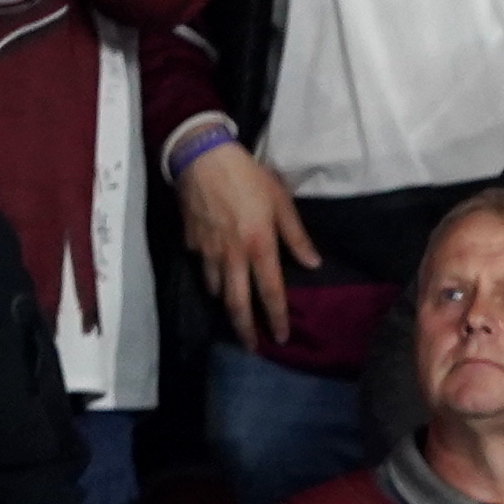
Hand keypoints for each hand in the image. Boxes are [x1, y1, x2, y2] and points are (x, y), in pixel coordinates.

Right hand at [180, 142, 317, 353]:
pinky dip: (208, 275)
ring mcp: (207, 250)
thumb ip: (296, 236)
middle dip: (244, 330)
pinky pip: (200, 265)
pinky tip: (213, 276)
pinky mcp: (190, 240)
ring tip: (233, 315)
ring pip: (215, 289)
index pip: (271, 293)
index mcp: (259, 247)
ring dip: (225, 304)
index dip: (277, 318)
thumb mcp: (281, 202)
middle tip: (251, 347)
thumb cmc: (247, 176)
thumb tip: (313, 264)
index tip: (281, 337)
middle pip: (237, 303)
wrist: (201, 156)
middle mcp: (232, 256)